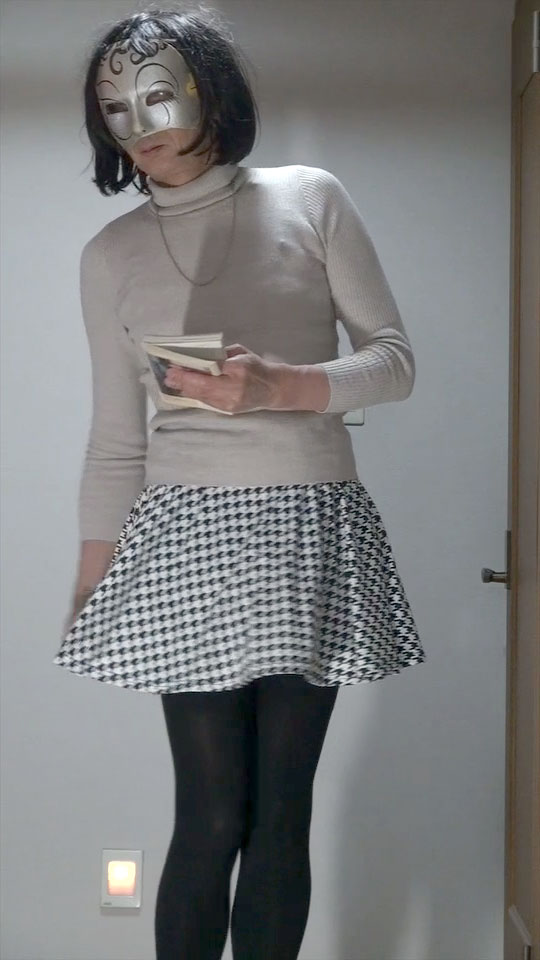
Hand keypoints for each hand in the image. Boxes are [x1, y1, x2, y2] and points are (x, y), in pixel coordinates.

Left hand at [163, 343, 281, 413]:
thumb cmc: (257, 367)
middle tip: (168, 377)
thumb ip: (221, 355)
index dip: (189, 372)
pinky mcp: (228, 411)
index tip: (174, 367)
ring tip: (172, 383)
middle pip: (202, 388)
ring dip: (186, 390)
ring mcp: (231, 404)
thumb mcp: (240, 354)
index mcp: (238, 372)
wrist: (274, 389)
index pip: (209, 372)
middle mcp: (234, 391)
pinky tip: (186, 391)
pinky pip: (208, 403)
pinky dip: (195, 396)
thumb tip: (199, 357)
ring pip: (203, 397)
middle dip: (183, 382)